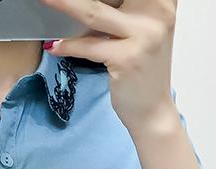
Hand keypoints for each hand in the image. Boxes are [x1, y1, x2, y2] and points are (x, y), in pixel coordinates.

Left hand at [39, 0, 178, 132]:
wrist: (153, 111)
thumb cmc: (142, 70)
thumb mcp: (139, 30)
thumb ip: (123, 9)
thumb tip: (81, 4)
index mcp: (162, 0)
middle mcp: (157, 13)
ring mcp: (144, 35)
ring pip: (93, 12)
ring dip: (63, 4)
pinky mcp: (127, 59)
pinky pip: (88, 46)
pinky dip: (67, 46)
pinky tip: (53, 46)